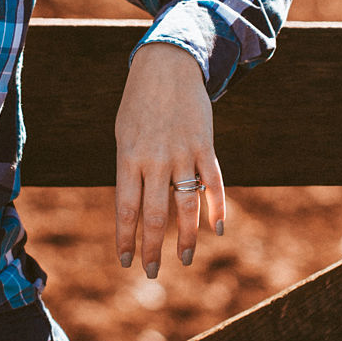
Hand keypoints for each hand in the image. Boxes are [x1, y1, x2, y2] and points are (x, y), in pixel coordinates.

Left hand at [114, 40, 226, 277]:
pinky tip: (217, 229)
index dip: (127, 239)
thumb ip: (130, 170)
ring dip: (186, 237)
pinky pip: (213, 183)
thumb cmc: (138, 104)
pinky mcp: (205, 145)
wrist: (167, 67)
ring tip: (185, 260)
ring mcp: (183, 153)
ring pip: (187, 206)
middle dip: (154, 248)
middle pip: (156, 215)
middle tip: (153, 273)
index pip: (126, 209)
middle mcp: (156, 160)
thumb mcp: (124, 135)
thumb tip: (136, 208)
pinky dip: (217, 207)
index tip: (126, 262)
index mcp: (129, 158)